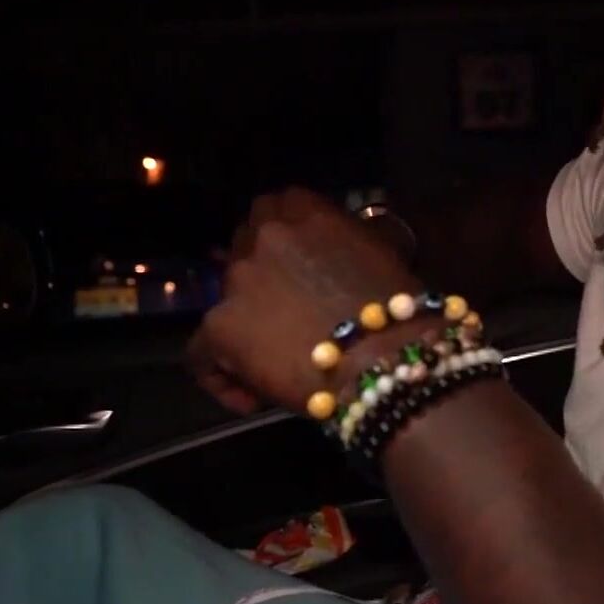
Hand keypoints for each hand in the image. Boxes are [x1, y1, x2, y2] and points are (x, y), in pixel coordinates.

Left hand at [189, 188, 425, 415]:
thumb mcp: (381, 251)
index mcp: (305, 210)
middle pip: (243, 245)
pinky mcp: (219, 327)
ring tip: (276, 360)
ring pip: (225, 299)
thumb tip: (339, 251)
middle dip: (260, 275)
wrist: (386, 357)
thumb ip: (348, 239)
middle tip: (288, 309)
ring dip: (246, 322)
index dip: (284, 236)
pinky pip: (202, 355)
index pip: (277, 207)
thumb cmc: (400, 306)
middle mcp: (265, 236)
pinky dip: (223, 376)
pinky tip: (250, 396)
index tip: (301, 262)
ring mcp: (237, 280)